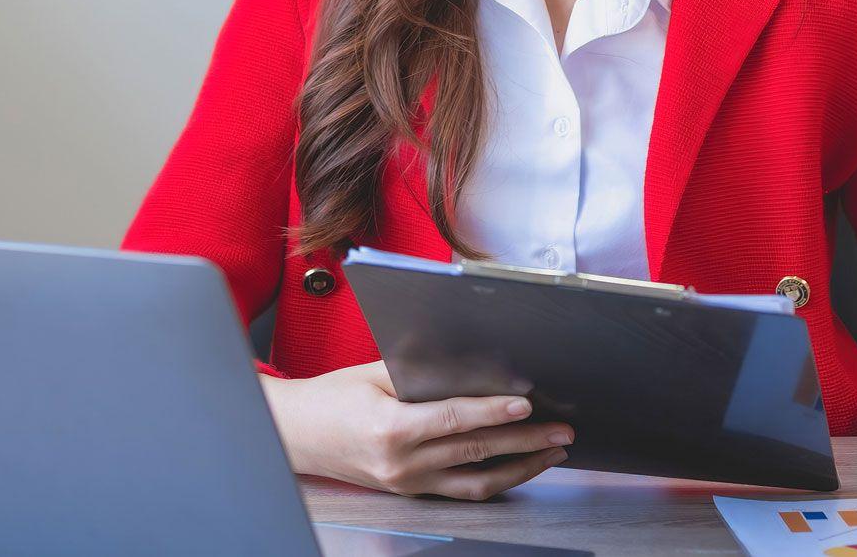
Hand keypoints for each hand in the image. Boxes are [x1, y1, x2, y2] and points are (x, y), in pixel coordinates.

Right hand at [259, 360, 572, 499]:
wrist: (296, 436)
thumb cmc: (330, 399)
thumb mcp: (371, 374)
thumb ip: (418, 371)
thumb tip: (468, 366)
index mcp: (389, 428)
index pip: (453, 419)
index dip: (493, 412)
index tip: (526, 406)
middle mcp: (401, 463)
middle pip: (475, 451)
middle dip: (524, 441)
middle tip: (560, 431)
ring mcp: (407, 482)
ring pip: (476, 481)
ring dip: (520, 468)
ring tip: (551, 453)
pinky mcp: (410, 491)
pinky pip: (461, 490)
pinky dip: (493, 479)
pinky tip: (517, 467)